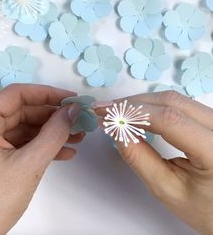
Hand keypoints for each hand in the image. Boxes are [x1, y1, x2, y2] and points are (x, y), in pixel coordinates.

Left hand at [0, 84, 82, 233]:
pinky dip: (48, 146)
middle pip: (27, 111)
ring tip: (78, 137)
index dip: (47, 93)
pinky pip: (29, 143)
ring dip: (55, 132)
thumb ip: (53, 134)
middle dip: (56, 117)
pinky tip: (66, 152)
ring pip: (31, 128)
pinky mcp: (5, 155)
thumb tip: (73, 110)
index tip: (71, 99)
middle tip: (80, 121)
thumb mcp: (29, 164)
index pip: (17, 95)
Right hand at [96, 91, 212, 234]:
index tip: (106, 114)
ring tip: (117, 111)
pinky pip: (179, 105)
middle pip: (171, 102)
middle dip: (133, 104)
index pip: (169, 119)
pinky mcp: (209, 120)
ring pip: (175, 100)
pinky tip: (137, 111)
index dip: (134, 113)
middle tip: (105, 109)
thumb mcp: (166, 188)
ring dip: (141, 103)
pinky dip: (153, 106)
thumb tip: (117, 129)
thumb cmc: (202, 207)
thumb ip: (139, 158)